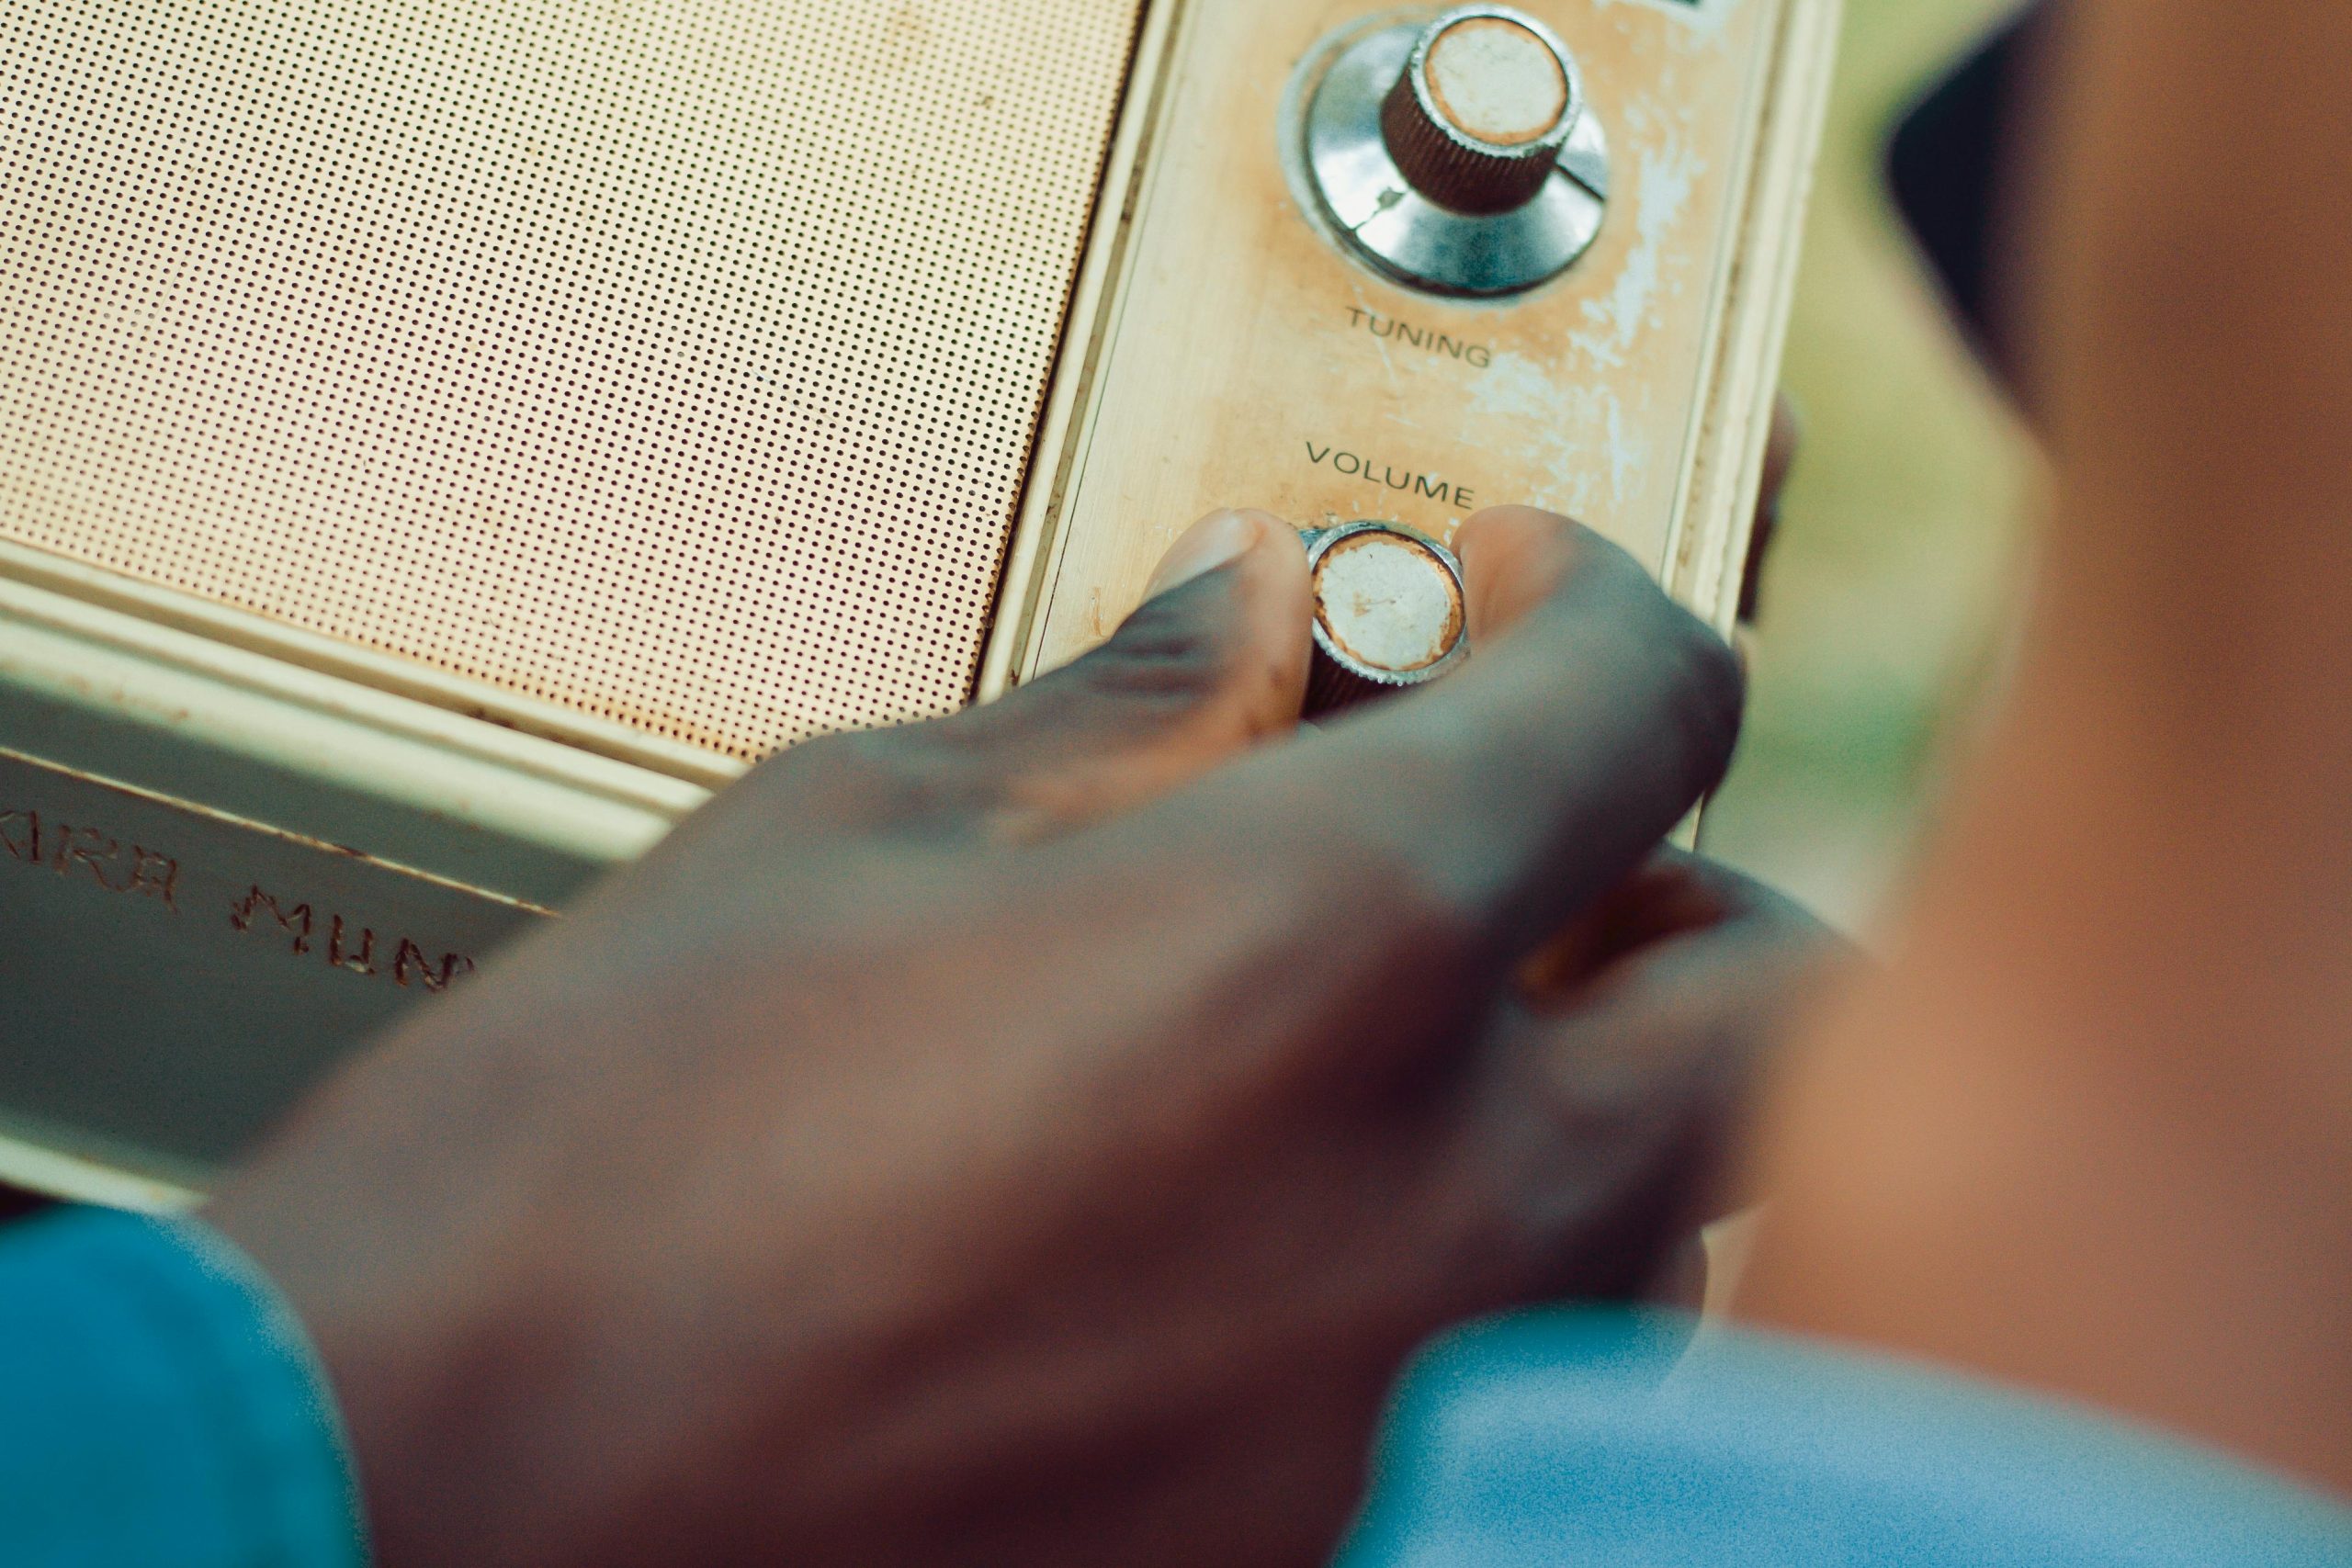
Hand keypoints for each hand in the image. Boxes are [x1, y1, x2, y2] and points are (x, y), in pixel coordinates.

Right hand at [211, 506, 1830, 1567]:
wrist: (426, 1518)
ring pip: (1685, 1216)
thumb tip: (1231, 613)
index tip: (1520, 595)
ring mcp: (1424, 1420)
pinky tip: (1324, 1238)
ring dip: (1598, 1092)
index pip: (1635, 713)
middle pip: (1774, 998)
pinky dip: (1500, 1280)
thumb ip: (1110, 720)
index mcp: (1322, 953)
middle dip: (1676, 882)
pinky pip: (1548, 1390)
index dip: (1594, 607)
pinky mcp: (1355, 1559)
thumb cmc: (577, 1197)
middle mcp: (1442, 1210)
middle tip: (1533, 831)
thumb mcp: (837, 848)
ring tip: (1416, 1041)